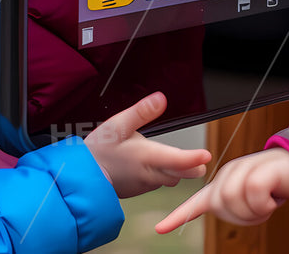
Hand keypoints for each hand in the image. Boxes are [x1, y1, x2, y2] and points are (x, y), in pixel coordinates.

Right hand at [84, 92, 211, 198]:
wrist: (82, 177)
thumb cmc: (98, 151)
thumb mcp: (117, 124)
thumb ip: (141, 111)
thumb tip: (160, 99)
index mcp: (147, 156)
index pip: (177, 159)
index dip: (193, 158)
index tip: (206, 155)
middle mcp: (150, 173)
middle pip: (181, 174)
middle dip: (192, 167)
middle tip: (201, 162)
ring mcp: (145, 184)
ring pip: (170, 179)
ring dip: (177, 171)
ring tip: (181, 161)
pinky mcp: (139, 189)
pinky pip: (158, 183)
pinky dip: (162, 176)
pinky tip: (154, 166)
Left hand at [155, 148, 288, 232]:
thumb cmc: (272, 185)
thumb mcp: (249, 200)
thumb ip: (233, 204)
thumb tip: (222, 208)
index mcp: (221, 185)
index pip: (195, 203)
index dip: (177, 216)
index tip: (159, 228)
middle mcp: (227, 174)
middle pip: (220, 204)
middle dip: (241, 216)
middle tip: (260, 210)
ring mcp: (242, 168)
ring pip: (234, 199)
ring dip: (255, 211)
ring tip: (267, 203)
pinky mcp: (258, 168)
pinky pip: (254, 194)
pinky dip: (265, 204)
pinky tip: (273, 199)